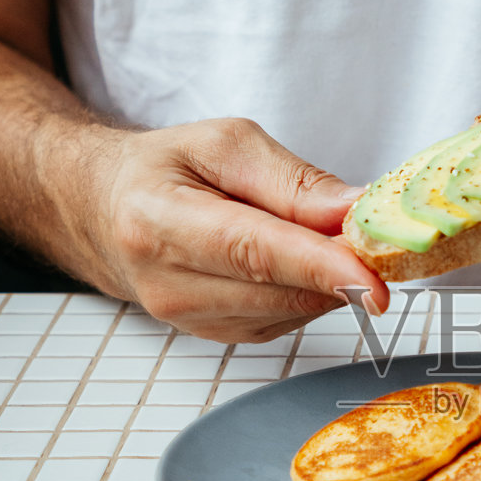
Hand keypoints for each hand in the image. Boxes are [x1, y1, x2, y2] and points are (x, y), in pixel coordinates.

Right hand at [72, 118, 387, 341]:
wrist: (106, 211)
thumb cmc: (162, 171)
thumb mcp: (224, 144)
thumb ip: (291, 179)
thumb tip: (351, 213)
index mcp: (160, 221)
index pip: (254, 253)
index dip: (320, 268)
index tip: (374, 281)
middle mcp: (169, 284)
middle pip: (281, 289)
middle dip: (338, 266)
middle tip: (365, 231)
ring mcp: (191, 320)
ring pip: (293, 310)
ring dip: (323, 278)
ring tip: (310, 234)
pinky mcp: (218, 336)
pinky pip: (288, 322)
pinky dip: (306, 292)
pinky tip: (292, 262)